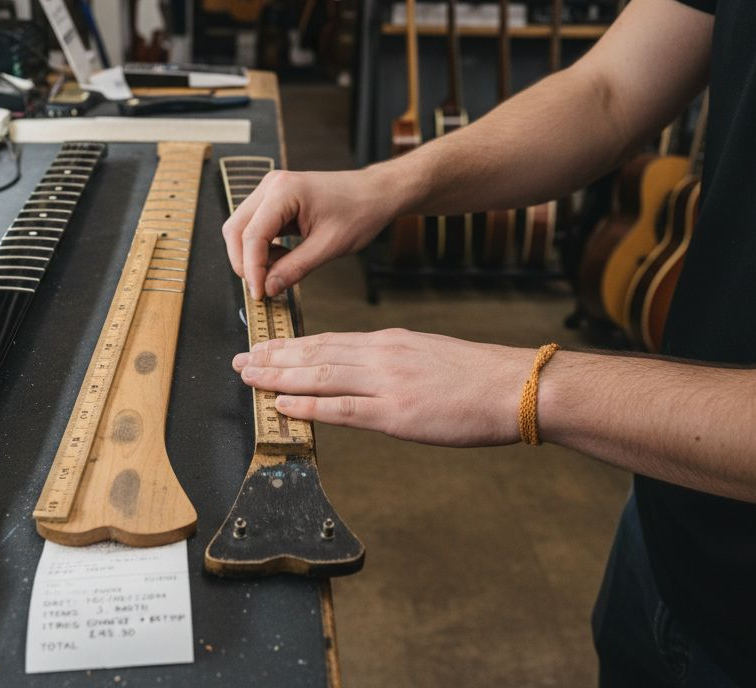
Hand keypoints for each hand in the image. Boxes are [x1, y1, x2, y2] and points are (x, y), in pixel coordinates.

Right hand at [221, 165, 410, 297]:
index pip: (252, 235)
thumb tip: (267, 287)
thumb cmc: (359, 211)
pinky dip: (262, 248)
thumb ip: (294, 268)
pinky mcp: (274, 200)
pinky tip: (281, 258)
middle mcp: (271, 186)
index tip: (259, 293)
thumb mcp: (329, 246)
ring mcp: (271, 190)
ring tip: (277, 271)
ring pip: (241, 229)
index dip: (251, 268)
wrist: (375, 193)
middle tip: (261, 288)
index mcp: (284, 191)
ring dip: (252, 255)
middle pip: (235, 229)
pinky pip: (255, 227)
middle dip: (244, 262)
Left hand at [232, 329, 533, 446]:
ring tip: (250, 378)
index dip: (292, 346)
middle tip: (241, 360)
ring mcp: (386, 384)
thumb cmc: (479, 378)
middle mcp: (382, 356)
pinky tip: (283, 403)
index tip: (266, 348)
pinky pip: (342, 408)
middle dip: (274, 358)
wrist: (514, 386)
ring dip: (279, 377)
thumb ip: (395, 363)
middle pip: (316, 354)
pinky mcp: (396, 414)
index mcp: (390, 342)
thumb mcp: (430, 355)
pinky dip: (308, 405)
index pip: (330, 341)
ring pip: (320, 375)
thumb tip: (366, 371)